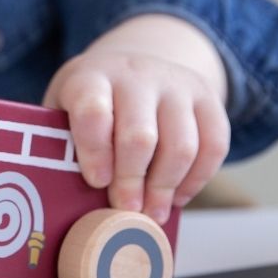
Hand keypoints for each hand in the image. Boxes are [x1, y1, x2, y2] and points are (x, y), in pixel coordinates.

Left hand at [43, 17, 230, 223]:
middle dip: (131, 181)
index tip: (95, 181)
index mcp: (92, 77)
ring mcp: (176, 84)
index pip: (93, 112)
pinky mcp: (208, 99)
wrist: (133, 65)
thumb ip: (63, 143)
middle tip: (125, 208)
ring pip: (181, 146)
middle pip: (140, 136)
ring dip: (165, 188)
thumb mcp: (65, 109)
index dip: (95, 152)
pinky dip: (197, 180)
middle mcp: (136, 75)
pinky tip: (177, 195)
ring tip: (151, 212)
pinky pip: (214, 146)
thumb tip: (67, 199)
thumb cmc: (92, 101)